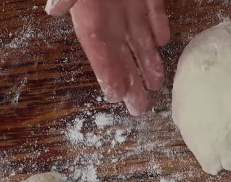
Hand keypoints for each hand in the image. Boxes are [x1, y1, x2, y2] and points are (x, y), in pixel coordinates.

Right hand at [45, 0, 169, 115]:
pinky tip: (163, 43)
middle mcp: (109, 12)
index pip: (98, 49)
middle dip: (131, 81)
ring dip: (148, 61)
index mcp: (90, 12)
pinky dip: (159, 26)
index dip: (107, 73)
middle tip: (139, 108)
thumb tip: (53, 10)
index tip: (116, 96)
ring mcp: (129, 3)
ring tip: (156, 85)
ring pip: (140, 37)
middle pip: (121, 53)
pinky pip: (154, 11)